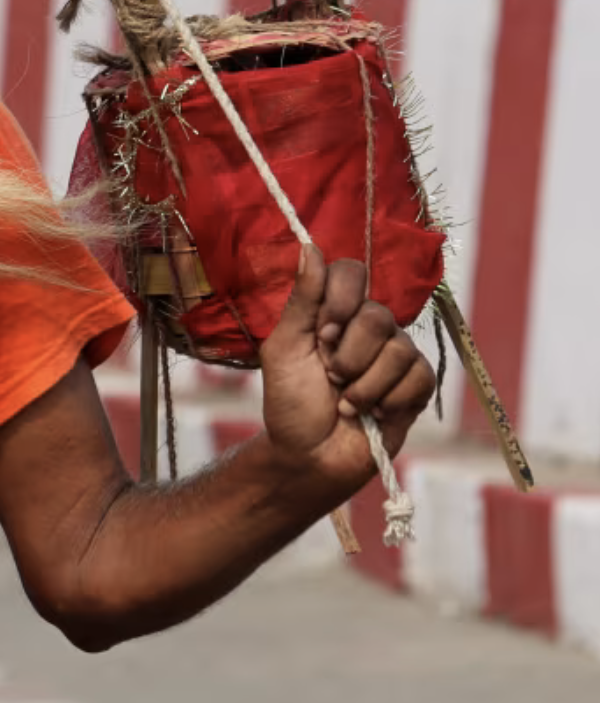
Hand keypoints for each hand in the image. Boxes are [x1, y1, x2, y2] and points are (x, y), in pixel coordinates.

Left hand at [257, 248, 437, 492]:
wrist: (310, 455)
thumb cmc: (291, 402)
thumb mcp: (284, 349)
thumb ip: (301, 301)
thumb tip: (309, 247)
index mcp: (334, 312)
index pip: (352, 272)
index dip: (341, 299)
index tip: (322, 333)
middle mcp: (370, 327)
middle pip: (377, 314)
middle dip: (347, 355)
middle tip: (329, 376)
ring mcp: (398, 354)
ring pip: (398, 350)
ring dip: (363, 385)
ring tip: (345, 402)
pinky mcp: (418, 385)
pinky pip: (417, 377)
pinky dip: (386, 400)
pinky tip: (371, 413)